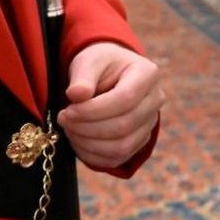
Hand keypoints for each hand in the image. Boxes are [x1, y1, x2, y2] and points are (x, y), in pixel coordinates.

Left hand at [59, 42, 162, 168]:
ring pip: (121, 147)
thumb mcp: (89, 61)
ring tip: (69, 129)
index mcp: (147, 74)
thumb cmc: (99, 65)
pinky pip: (117, 158)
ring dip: (88, 143)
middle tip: (64, 120)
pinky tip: (77, 140)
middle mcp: (155, 100)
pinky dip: (92, 155)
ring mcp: (150, 123)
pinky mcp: (139, 141)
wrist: (109, 74)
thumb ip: (82, 76)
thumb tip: (76, 94)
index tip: (67, 111)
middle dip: (87, 128)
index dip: (94, 110)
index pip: (125, 99)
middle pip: (124, 126)